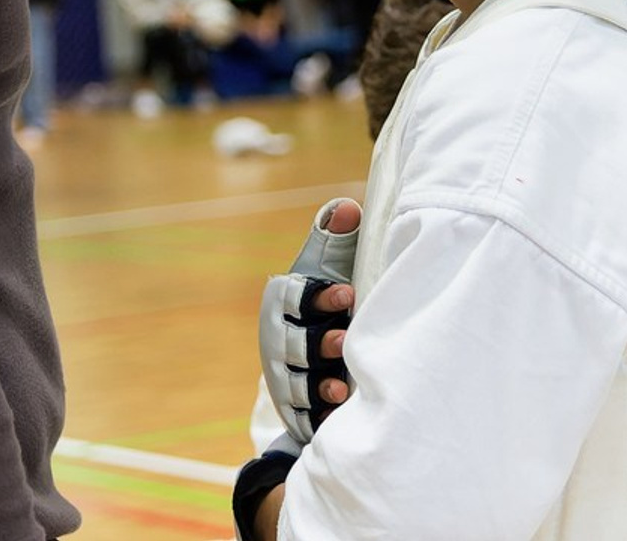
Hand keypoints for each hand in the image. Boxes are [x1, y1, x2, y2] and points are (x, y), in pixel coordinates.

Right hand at [259, 198, 360, 441]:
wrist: (310, 348)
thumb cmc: (326, 294)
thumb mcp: (330, 265)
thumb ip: (337, 236)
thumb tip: (347, 207)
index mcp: (283, 302)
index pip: (296, 299)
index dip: (320, 298)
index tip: (348, 294)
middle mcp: (278, 340)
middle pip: (294, 344)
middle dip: (318, 344)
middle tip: (345, 340)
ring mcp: (285, 376)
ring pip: (296, 384)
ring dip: (317, 385)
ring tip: (343, 387)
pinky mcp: (296, 408)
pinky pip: (305, 417)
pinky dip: (319, 419)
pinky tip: (339, 416)